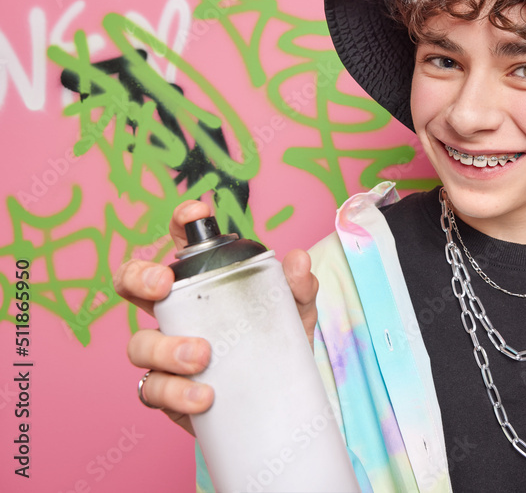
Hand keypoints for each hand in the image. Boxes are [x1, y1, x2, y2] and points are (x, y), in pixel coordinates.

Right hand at [112, 200, 318, 434]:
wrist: (279, 405)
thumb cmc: (277, 347)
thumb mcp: (294, 315)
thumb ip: (298, 288)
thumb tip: (298, 259)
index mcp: (203, 285)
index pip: (182, 245)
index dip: (181, 222)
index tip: (195, 215)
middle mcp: (176, 314)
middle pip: (132, 284)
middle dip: (138, 277)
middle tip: (162, 286)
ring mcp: (165, 354)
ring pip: (139, 343)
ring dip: (166, 348)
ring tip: (202, 358)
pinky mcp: (166, 393)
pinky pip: (153, 390)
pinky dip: (176, 393)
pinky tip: (203, 396)